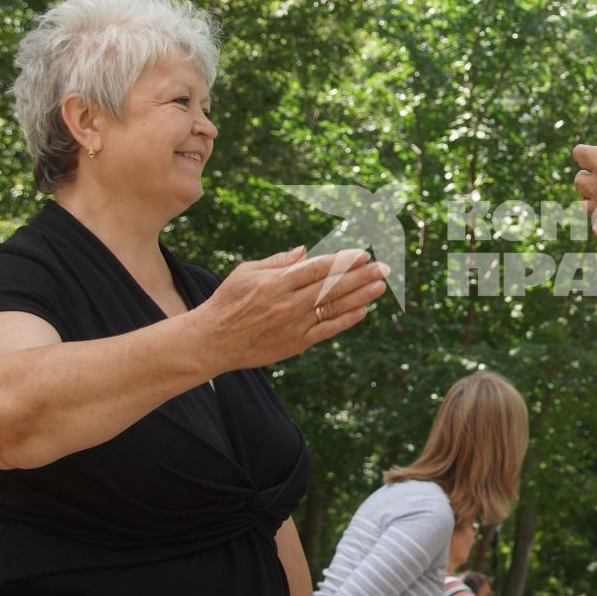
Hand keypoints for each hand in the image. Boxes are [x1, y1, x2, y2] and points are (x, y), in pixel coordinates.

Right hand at [196, 246, 387, 370]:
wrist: (213, 341)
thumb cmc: (228, 301)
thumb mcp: (246, 272)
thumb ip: (278, 262)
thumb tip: (306, 251)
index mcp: (276, 283)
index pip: (317, 268)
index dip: (343, 261)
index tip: (362, 254)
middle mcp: (288, 303)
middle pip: (332, 287)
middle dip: (360, 276)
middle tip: (383, 267)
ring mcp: (294, 325)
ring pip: (334, 308)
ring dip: (361, 296)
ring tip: (380, 286)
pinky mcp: (296, 344)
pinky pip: (327, 330)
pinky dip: (346, 320)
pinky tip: (363, 310)